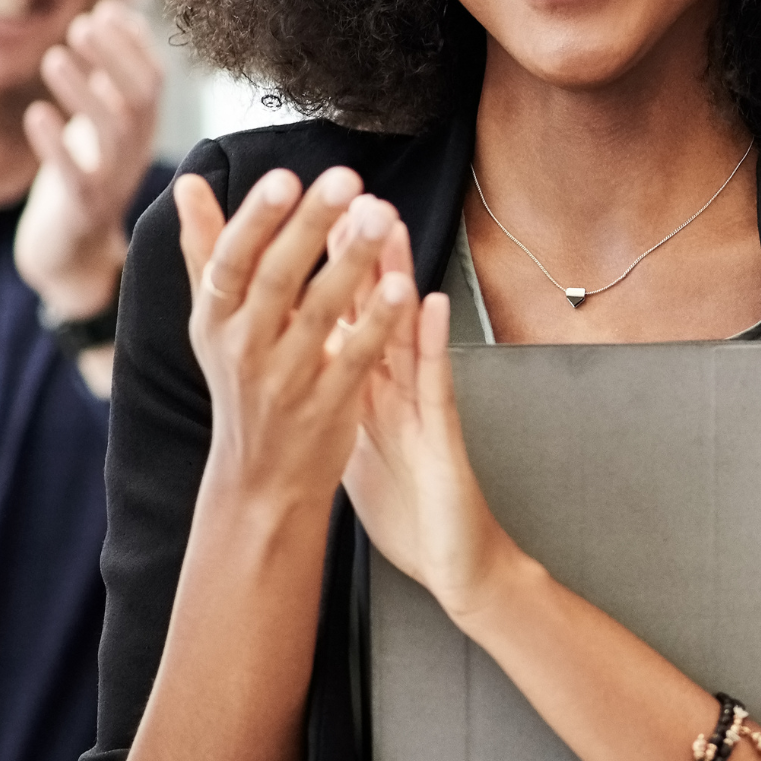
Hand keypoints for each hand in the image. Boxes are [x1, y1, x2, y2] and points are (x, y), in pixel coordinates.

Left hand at [15, 0, 163, 318]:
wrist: (71, 250)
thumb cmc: (83, 173)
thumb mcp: (103, 120)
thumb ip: (113, 73)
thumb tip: (116, 12)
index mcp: (143, 128)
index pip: (153, 79)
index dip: (132, 43)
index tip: (103, 10)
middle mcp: (136, 151)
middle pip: (140, 99)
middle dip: (114, 59)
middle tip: (81, 24)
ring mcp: (113, 179)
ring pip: (113, 132)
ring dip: (85, 92)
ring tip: (54, 56)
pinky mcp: (84, 207)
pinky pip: (77, 175)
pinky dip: (56, 144)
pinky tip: (36, 114)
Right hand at [175, 166, 413, 532]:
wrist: (258, 478)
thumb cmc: (242, 380)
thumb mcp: (215, 319)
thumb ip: (206, 249)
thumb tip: (190, 183)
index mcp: (215, 317)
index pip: (231, 260)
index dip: (255, 220)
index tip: (284, 177)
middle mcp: (243, 346)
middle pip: (277, 279)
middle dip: (310, 226)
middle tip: (346, 178)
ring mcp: (285, 379)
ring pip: (319, 314)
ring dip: (352, 263)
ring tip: (382, 218)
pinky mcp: (326, 407)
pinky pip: (354, 360)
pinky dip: (377, 325)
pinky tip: (404, 288)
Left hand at [338, 218, 519, 619]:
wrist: (456, 565)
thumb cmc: (410, 511)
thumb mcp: (361, 451)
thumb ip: (339, 409)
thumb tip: (304, 380)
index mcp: (371, 392)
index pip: (346, 322)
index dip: (326, 276)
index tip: (304, 224)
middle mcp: (398, 388)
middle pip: (376, 311)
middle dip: (360, 256)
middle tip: (346, 196)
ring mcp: (423, 405)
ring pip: (409, 330)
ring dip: (400, 278)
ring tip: (389, 223)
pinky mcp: (444, 432)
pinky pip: (436, 382)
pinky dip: (434, 341)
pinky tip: (431, 303)